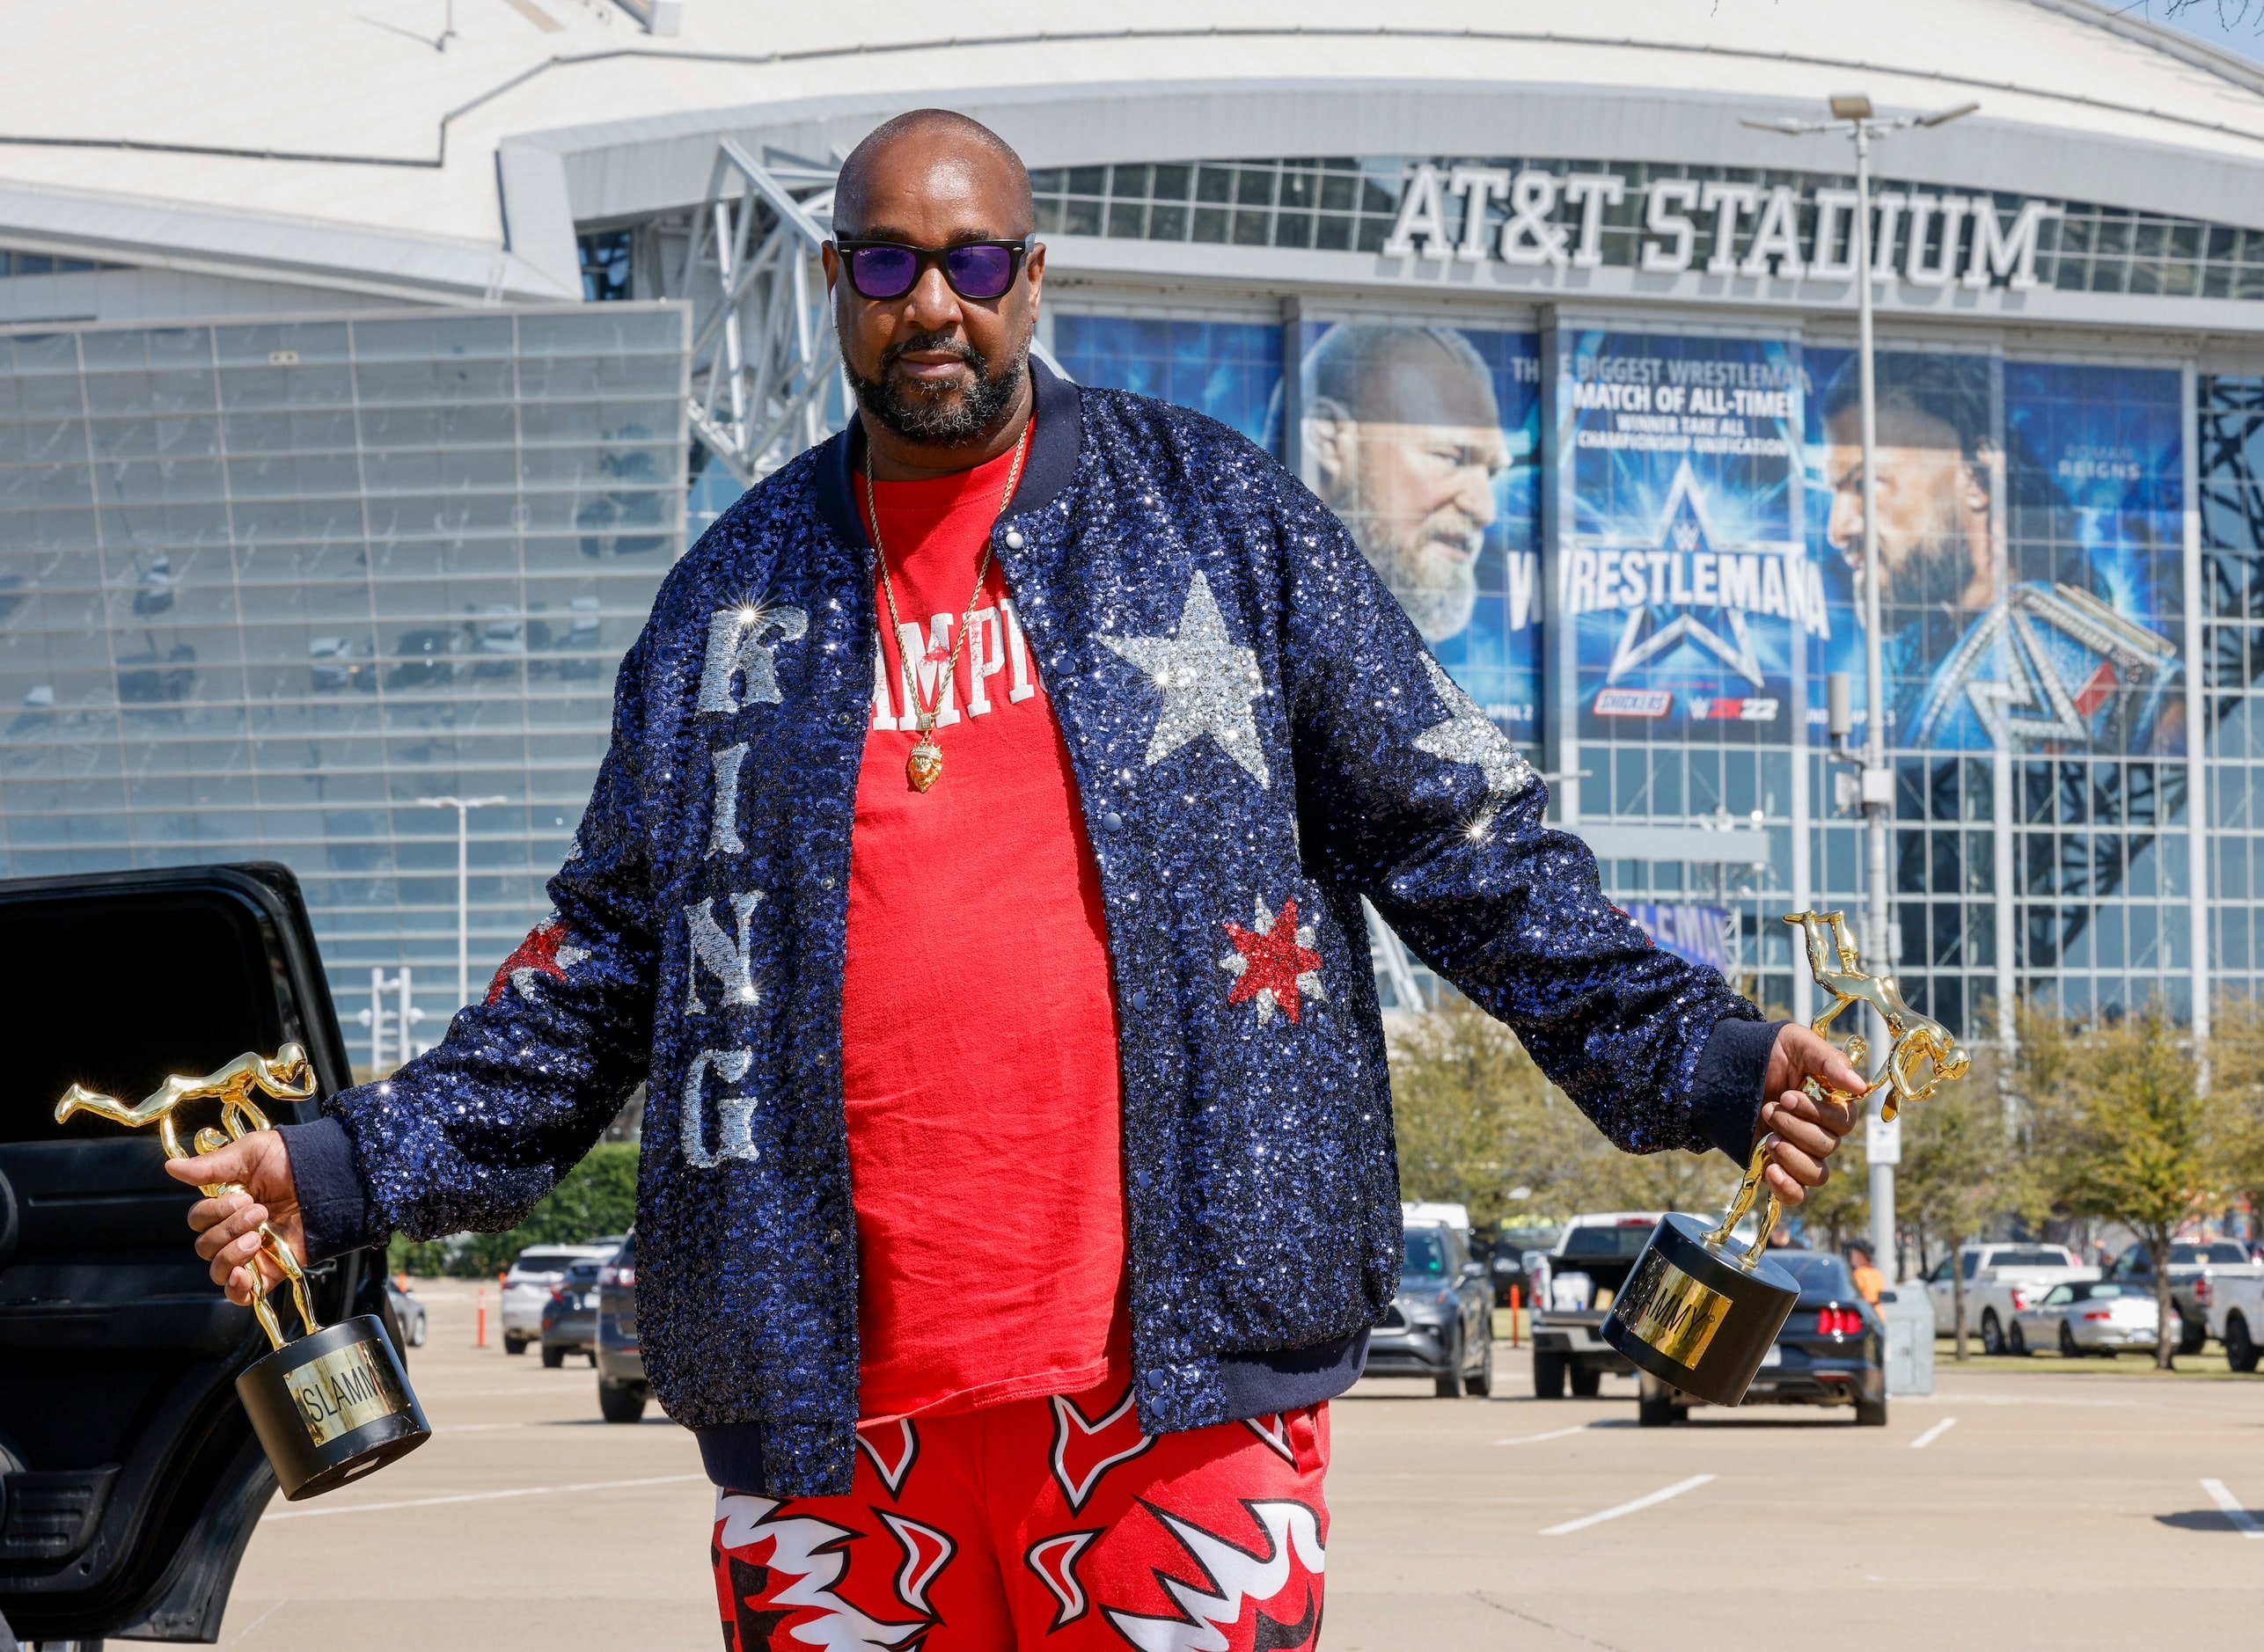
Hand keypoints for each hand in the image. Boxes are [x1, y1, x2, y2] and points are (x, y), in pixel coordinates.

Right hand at [166, 1129, 304, 1305]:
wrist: (333, 1176)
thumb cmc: (293, 1158)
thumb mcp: (251, 1153)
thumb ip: (211, 1166)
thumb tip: (170, 1167)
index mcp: (227, 1204)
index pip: (198, 1220)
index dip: (212, 1212)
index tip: (243, 1195)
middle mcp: (236, 1229)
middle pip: (205, 1246)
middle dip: (228, 1229)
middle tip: (259, 1210)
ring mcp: (254, 1251)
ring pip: (218, 1269)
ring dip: (231, 1254)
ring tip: (257, 1237)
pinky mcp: (273, 1269)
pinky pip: (243, 1293)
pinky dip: (236, 1289)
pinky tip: (241, 1276)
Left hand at [1754, 1024, 1865, 1207]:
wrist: (1722, 1066)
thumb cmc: (1765, 1051)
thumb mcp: (1796, 1042)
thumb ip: (1829, 1060)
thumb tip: (1859, 1087)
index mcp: (1831, 1104)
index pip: (1844, 1122)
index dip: (1818, 1113)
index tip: (1787, 1096)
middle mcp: (1820, 1131)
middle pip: (1828, 1147)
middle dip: (1795, 1128)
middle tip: (1768, 1109)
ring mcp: (1798, 1151)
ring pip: (1817, 1174)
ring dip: (1791, 1156)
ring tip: (1767, 1139)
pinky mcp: (1776, 1167)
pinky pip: (1796, 1195)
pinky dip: (1789, 1190)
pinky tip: (1773, 1173)